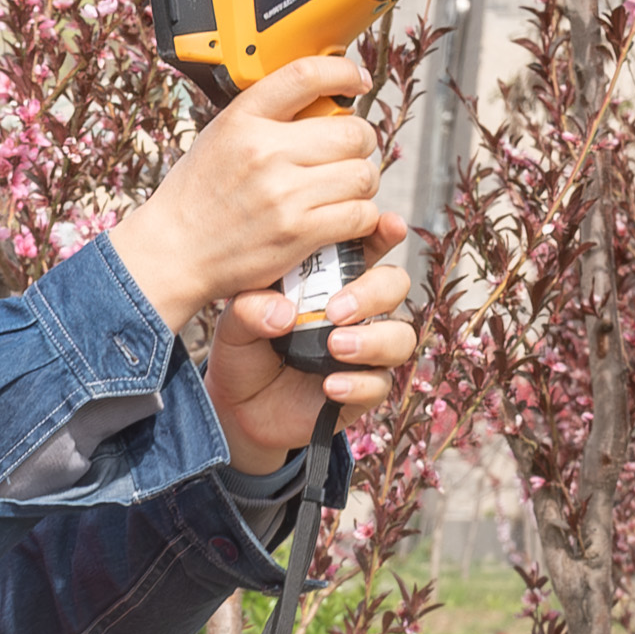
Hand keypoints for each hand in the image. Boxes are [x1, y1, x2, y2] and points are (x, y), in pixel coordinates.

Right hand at [105, 56, 386, 323]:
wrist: (172, 251)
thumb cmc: (197, 196)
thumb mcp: (220, 136)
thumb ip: (264, 116)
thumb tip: (320, 99)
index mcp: (243, 119)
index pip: (307, 75)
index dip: (344, 72)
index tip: (357, 81)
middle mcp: (265, 151)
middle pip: (352, 131)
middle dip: (361, 142)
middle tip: (350, 154)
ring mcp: (283, 194)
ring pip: (363, 175)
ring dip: (363, 183)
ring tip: (345, 189)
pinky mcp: (298, 232)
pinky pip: (359, 215)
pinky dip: (361, 217)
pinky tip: (343, 217)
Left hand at [207, 237, 417, 475]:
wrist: (239, 408)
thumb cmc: (243, 351)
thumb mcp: (234, 324)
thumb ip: (249, 309)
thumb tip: (282, 313)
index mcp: (331, 280)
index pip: (368, 247)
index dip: (384, 232)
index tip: (387, 225)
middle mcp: (357, 311)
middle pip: (395, 285)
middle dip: (374, 291)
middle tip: (336, 310)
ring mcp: (365, 350)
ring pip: (401, 335)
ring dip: (373, 339)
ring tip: (334, 346)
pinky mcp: (364, 389)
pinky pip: (381, 383)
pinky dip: (359, 383)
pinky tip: (329, 386)